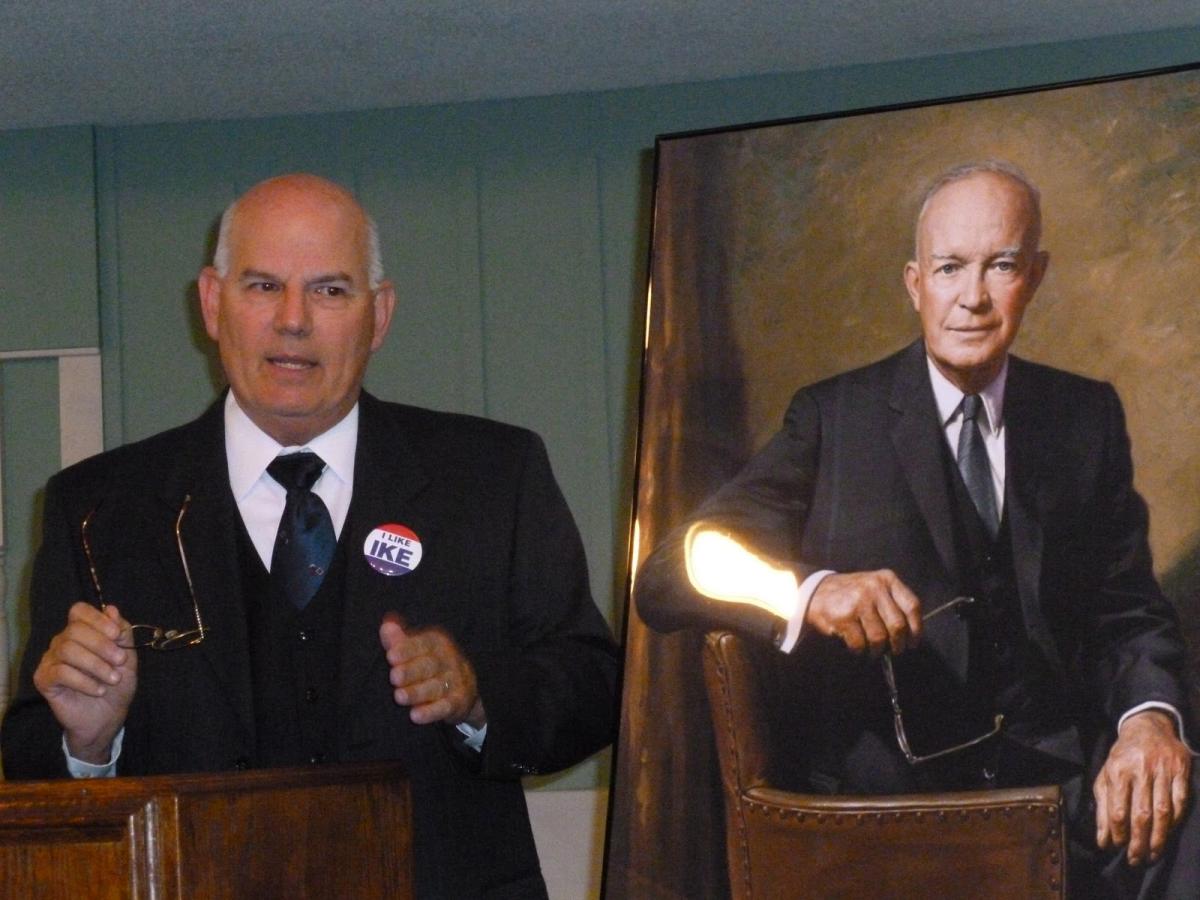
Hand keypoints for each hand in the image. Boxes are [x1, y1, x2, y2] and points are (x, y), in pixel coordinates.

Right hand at [32, 602, 137, 763]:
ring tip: (113, 679)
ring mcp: (51, 659)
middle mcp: (62, 641)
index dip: (97, 619)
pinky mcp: (43, 679)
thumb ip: (122, 633)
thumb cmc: (116, 683)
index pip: (79, 611)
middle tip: (121, 661)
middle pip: (74, 629)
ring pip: (67, 649)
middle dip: (102, 644)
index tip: (117, 635)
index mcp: (82, 631)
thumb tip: (111, 609)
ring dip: (96, 664)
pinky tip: (99, 690)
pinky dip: (84, 681)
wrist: (107, 716)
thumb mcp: (128, 656)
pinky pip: (60, 672)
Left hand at [379, 613, 484, 728]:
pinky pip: (444, 707)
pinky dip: (430, 712)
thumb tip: (386, 625)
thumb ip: (399, 640)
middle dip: (411, 671)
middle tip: (394, 677)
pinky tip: (415, 716)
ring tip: (399, 697)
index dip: (407, 649)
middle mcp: (449, 660)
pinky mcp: (458, 701)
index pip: (423, 644)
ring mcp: (456, 681)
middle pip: (430, 665)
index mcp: (438, 643)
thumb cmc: (430, 665)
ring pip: (436, 687)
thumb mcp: (417, 650)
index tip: (391, 655)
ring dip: (417, 693)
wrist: (464, 686)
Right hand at [805, 569, 922, 655]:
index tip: (913, 642)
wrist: (815, 592)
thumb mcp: (874, 586)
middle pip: (898, 625)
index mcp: (886, 579)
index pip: (912, 606)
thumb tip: (910, 633)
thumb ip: (893, 602)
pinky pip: (860, 643)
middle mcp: (874, 588)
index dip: (916, 628)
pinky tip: (856, 647)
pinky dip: (859, 650)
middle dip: (898, 644)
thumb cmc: (851, 593)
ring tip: (873, 651)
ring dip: (877, 650)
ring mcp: (859, 602)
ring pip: (879, 637)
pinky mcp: (844, 617)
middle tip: (895, 651)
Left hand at [1095, 710, 1190, 865]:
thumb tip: (1102, 839)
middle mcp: (1140, 770)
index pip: (1118, 809)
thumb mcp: (1106, 776)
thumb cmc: (1123, 757)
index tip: (1117, 847)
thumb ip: (1103, 807)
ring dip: (1159, 837)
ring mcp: (1163, 770)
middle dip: (1138, 841)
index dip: (1118, 832)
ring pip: (1163, 811)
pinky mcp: (1181, 770)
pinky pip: (1181, 801)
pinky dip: (1175, 820)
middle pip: (1141, 814)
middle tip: (1136, 859)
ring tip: (1153, 854)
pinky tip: (1169, 833)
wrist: (1147, 728)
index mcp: (1118, 770)